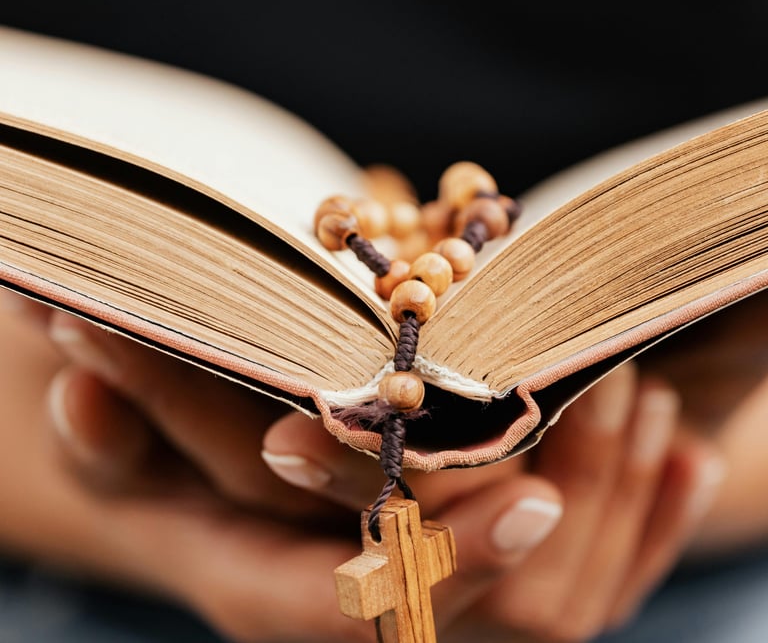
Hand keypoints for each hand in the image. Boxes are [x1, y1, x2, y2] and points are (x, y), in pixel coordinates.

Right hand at [3, 291, 723, 641]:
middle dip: (562, 514)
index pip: (367, 606)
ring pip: (553, 595)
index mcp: (273, 585)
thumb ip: (109, 421)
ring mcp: (425, 586)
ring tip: (653, 405)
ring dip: (612, 504)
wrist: (193, 465)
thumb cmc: (160, 442)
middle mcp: (362, 600)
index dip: (441, 561)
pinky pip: (586, 569)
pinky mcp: (467, 558)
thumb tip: (81, 377)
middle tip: (620, 400)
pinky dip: (643, 517)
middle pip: (485, 611)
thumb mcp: (122, 435)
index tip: (522, 497)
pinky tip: (688, 456)